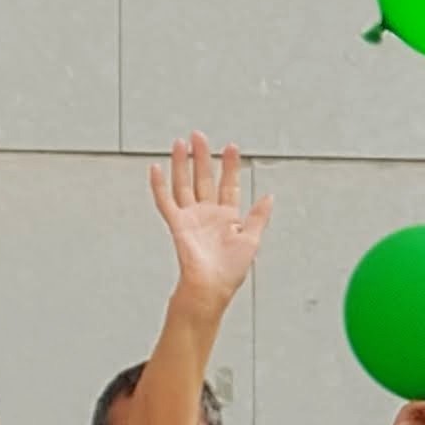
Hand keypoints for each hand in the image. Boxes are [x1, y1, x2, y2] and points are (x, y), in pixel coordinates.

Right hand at [149, 131, 271, 310]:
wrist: (210, 288)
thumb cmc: (229, 271)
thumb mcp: (252, 240)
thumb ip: (258, 217)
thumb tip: (268, 196)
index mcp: (227, 217)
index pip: (228, 184)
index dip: (230, 165)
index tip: (231, 146)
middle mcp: (207, 214)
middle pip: (203, 178)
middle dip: (202, 156)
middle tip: (198, 136)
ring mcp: (190, 218)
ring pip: (184, 184)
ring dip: (181, 164)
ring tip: (180, 144)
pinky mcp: (176, 225)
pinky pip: (165, 201)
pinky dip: (159, 185)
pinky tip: (156, 169)